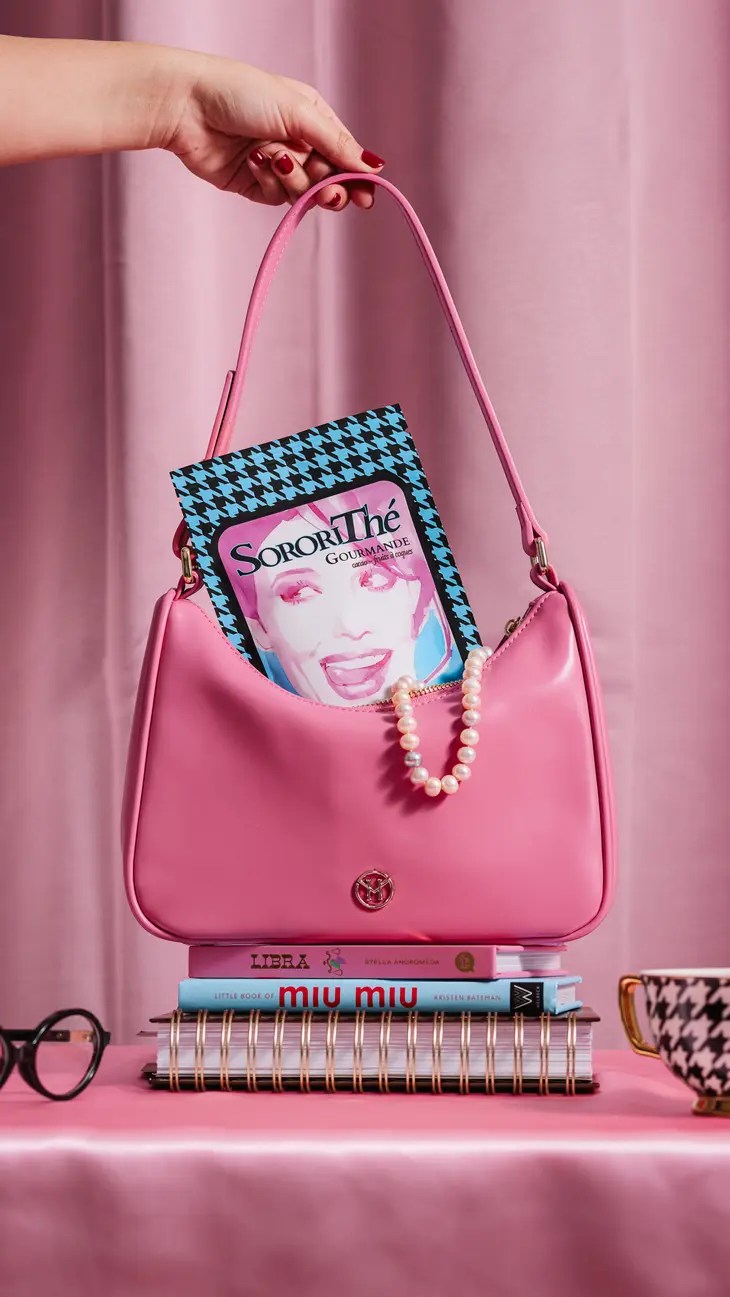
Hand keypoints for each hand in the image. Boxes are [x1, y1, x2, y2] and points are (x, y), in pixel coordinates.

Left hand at [162, 52, 384, 211]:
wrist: (186, 106)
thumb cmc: (240, 93)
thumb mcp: (297, 112)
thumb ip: (336, 143)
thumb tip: (374, 166)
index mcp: (312, 118)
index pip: (344, 155)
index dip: (356, 178)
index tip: (365, 197)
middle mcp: (296, 142)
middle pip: (327, 180)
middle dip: (327, 187)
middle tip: (327, 193)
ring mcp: (275, 166)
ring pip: (301, 192)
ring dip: (292, 180)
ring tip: (274, 160)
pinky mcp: (253, 185)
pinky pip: (275, 197)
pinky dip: (268, 182)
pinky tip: (253, 161)